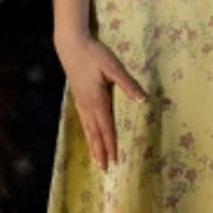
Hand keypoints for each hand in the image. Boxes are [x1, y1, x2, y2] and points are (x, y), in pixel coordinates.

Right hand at [55, 31, 145, 170]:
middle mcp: (87, 104)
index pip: (106, 128)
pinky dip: (86, 131)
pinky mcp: (76, 95)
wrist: (70, 44)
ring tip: (95, 158)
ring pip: (87, 128)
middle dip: (100, 151)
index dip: (111, 145)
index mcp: (97, 100)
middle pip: (95, 133)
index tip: (115, 161)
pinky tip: (87, 132)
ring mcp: (80, 100)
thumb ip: (127, 84)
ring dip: (92, 144)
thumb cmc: (93, 53)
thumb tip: (142, 100)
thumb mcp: (113, 66)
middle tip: (104, 169)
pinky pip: (82, 119)